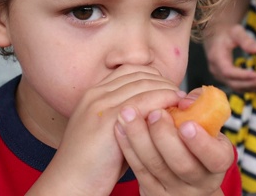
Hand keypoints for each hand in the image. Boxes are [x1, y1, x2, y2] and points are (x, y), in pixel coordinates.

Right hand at [30, 66, 183, 195]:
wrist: (70, 183)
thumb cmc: (94, 165)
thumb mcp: (110, 132)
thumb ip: (129, 118)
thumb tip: (158, 113)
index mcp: (94, 94)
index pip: (131, 71)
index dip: (154, 78)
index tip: (171, 91)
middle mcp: (96, 93)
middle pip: (140, 74)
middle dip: (165, 82)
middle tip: (184, 96)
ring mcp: (101, 104)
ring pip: (145, 84)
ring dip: (169, 90)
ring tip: (185, 103)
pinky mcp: (109, 118)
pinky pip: (145, 100)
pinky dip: (165, 101)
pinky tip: (176, 111)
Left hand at [114, 102, 233, 195]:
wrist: (187, 179)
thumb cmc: (198, 142)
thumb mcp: (208, 128)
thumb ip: (200, 108)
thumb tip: (186, 97)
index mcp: (218, 162)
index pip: (215, 158)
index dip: (201, 143)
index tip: (186, 124)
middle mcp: (199, 181)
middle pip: (181, 164)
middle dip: (165, 136)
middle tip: (155, 112)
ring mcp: (174, 188)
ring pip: (154, 166)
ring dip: (139, 137)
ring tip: (128, 112)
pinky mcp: (152, 190)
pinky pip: (138, 169)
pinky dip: (128, 146)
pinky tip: (119, 126)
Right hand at [204, 23, 255, 92]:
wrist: (217, 35)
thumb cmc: (227, 32)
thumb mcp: (236, 32)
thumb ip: (246, 40)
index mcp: (216, 57)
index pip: (228, 71)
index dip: (242, 75)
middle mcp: (216, 70)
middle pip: (233, 82)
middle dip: (251, 82)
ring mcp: (219, 76)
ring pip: (235, 87)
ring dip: (251, 86)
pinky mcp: (224, 78)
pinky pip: (236, 86)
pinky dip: (248, 87)